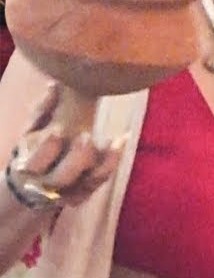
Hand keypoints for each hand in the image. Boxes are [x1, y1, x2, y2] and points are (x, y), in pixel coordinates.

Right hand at [8, 84, 121, 208]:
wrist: (35, 185)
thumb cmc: (34, 150)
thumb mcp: (30, 132)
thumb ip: (42, 110)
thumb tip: (55, 85)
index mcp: (28, 167)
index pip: (34, 164)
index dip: (46, 149)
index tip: (56, 130)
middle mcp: (47, 184)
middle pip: (61, 177)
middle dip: (75, 157)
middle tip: (85, 136)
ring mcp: (68, 191)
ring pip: (86, 181)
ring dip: (102, 161)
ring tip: (114, 139)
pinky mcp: (85, 192)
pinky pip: (102, 179)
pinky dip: (112, 160)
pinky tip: (122, 138)